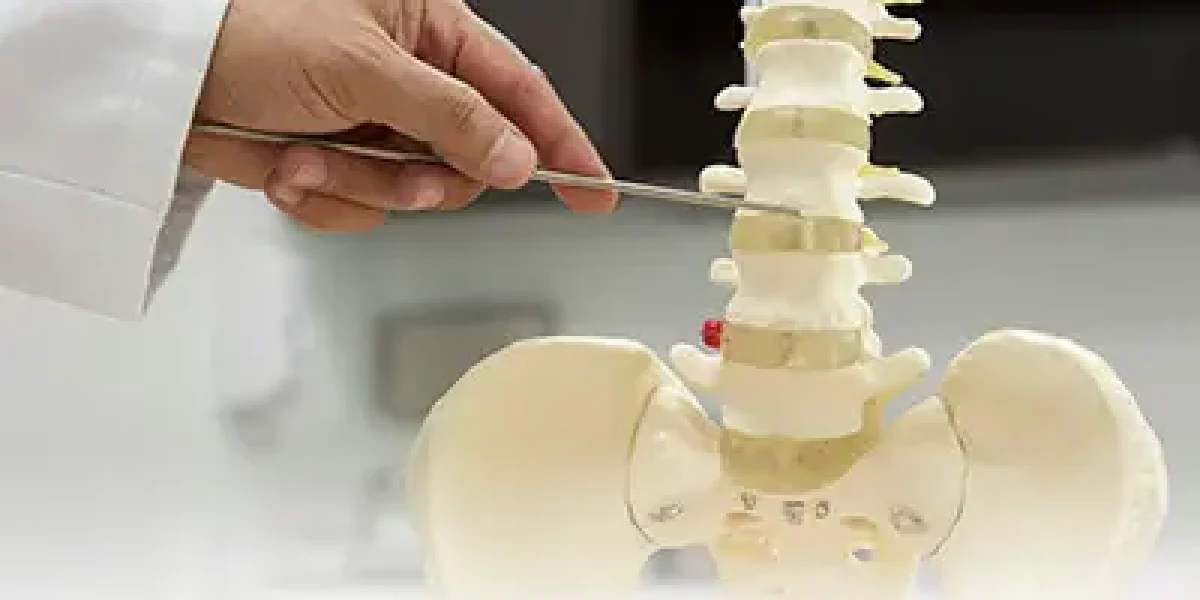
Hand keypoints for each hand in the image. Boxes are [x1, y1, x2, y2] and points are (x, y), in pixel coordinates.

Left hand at [183, 0, 616, 231]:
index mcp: (429, 29)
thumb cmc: (251, 32)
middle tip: (395, 171)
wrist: (165, 80)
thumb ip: (452, 117)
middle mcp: (408, 79)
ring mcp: (373, 125)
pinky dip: (324, 199)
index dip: (562, 143)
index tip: (596, 191)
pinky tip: (286, 167)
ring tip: (307, 155)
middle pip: (469, 159)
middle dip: (425, 177)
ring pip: (411, 193)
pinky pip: (360, 208)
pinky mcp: (336, 162)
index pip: (518, 91)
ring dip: (359, 187)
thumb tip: (518, 159)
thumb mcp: (365, 68)